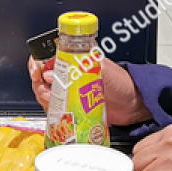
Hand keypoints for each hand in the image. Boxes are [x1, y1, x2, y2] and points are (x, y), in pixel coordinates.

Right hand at [25, 56, 149, 125]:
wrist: (134, 104)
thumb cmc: (122, 82)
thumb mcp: (102, 67)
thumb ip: (79, 67)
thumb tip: (52, 73)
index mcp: (74, 61)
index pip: (47, 59)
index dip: (37, 65)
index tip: (37, 73)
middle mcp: (69, 77)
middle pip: (42, 79)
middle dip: (40, 85)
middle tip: (47, 90)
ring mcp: (70, 94)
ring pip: (46, 95)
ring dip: (45, 99)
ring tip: (53, 101)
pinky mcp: (73, 109)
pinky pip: (56, 110)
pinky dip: (53, 111)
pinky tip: (58, 112)